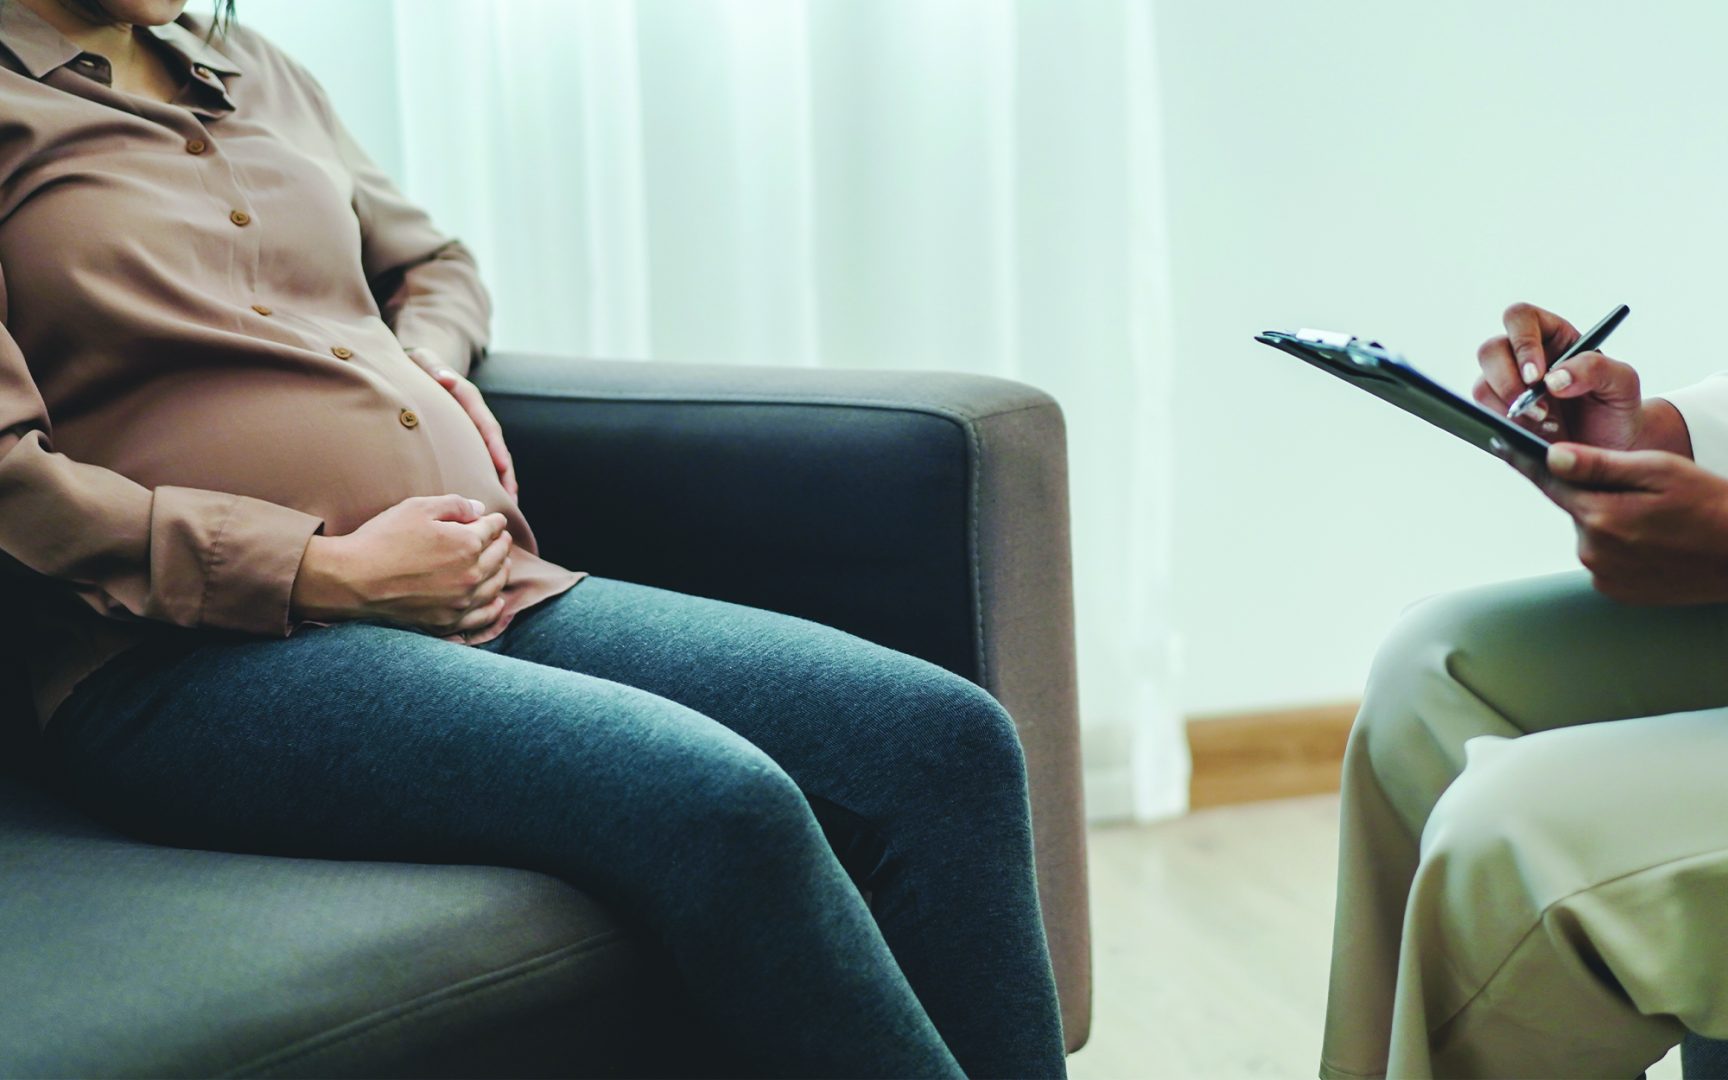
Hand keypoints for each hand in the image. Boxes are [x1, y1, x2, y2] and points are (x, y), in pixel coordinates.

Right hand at [291, 494, 513, 634]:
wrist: (352, 580)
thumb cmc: (382, 539)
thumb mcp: (417, 507)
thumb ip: (455, 504)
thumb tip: (479, 509)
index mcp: (468, 544)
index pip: (493, 530)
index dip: (495, 521)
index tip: (495, 520)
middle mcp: (471, 574)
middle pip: (499, 557)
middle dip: (502, 544)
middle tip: (501, 539)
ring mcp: (460, 601)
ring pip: (495, 586)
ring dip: (502, 572)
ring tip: (502, 564)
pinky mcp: (446, 622)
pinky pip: (481, 617)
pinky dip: (493, 608)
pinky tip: (497, 601)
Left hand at [407, 348, 518, 498]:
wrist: (422, 368)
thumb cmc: (422, 367)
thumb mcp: (425, 361)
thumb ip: (434, 367)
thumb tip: (445, 379)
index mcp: (470, 401)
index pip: (487, 426)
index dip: (495, 447)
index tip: (502, 466)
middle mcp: (477, 418)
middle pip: (497, 448)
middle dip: (506, 474)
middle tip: (511, 497)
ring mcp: (473, 432)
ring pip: (492, 460)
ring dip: (501, 483)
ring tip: (507, 508)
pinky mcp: (467, 442)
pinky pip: (480, 463)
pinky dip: (487, 481)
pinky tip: (488, 501)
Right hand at [1473, 302, 1644, 447]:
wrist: (1609, 448)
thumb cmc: (1616, 408)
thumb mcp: (1622, 382)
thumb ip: (1595, 368)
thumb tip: (1553, 379)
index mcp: (1553, 335)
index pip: (1521, 318)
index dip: (1522, 343)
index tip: (1536, 377)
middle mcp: (1523, 356)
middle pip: (1490, 350)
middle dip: (1508, 383)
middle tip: (1538, 410)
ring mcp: (1506, 384)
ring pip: (1482, 385)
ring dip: (1510, 409)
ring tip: (1547, 425)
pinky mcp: (1498, 412)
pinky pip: (1484, 414)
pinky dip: (1507, 426)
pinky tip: (1536, 433)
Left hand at [1541, 442, 1727, 603]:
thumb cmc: (1711, 507)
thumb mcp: (1659, 471)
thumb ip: (1600, 464)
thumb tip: (1553, 456)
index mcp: (1600, 515)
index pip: (1550, 482)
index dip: (1529, 461)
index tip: (1503, 445)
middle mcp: (1593, 550)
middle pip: (1575, 507)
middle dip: (1597, 494)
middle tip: (1643, 493)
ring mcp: (1603, 574)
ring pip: (1591, 532)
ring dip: (1610, 521)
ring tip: (1656, 520)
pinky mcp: (1615, 590)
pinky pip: (1604, 558)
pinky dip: (1619, 546)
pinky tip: (1652, 542)